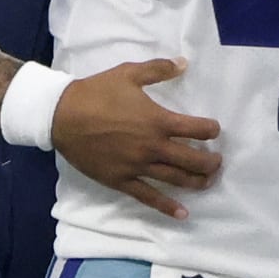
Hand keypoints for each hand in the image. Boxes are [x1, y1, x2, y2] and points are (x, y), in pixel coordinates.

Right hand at [51, 58, 221, 218]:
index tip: (214, 131)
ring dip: (197, 182)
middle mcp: (152, 146)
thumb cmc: (97, 93)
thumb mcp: (129, 73)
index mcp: (158, 121)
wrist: (61, 115)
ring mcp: (137, 166)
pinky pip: (149, 197)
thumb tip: (184, 63)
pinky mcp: (121, 180)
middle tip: (217, 162)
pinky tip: (183, 214)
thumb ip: (158, 69)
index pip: (197, 129)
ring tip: (208, 182)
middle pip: (192, 159)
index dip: (211, 130)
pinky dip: (167, 207)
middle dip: (210, 162)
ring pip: (176, 179)